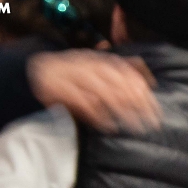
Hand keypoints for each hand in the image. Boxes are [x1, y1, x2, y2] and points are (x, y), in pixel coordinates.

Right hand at [28, 50, 160, 132]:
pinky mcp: (58, 89)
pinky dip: (97, 116)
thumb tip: (150, 81)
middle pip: (119, 83)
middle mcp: (86, 65)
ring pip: (103, 92)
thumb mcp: (95, 74)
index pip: (126, 72)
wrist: (32, 74)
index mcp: (96, 60)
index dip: (142, 90)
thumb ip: (118, 77)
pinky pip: (82, 103)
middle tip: (152, 121)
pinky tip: (109, 127)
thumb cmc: (69, 80)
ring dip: (122, 110)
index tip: (156, 108)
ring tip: (136, 127)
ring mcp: (72, 75)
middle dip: (138, 103)